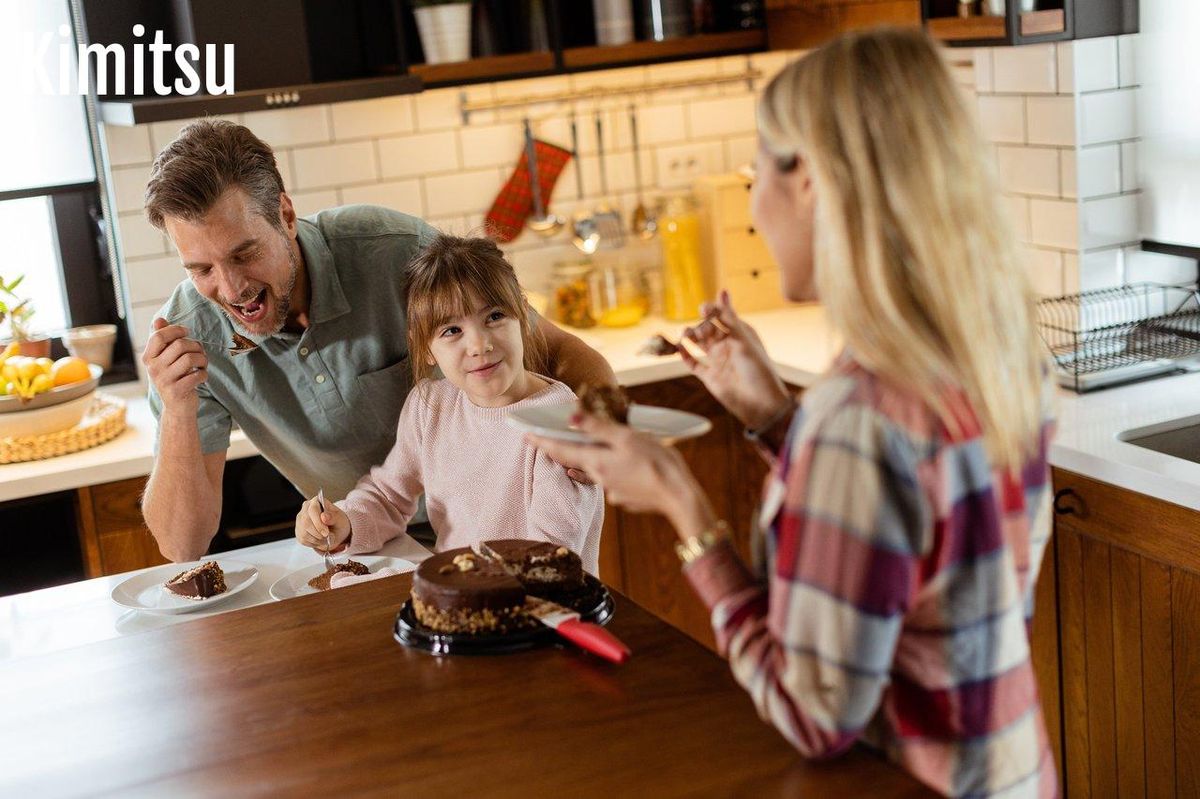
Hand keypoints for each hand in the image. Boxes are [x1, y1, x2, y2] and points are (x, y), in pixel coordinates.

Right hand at [142, 318, 207, 413]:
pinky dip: (204, 374)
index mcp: (148, 358)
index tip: (187, 333)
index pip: (159, 335)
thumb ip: (163, 339)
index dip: (176, 330)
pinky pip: (198, 374)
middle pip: (180, 345)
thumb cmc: (173, 378)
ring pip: (191, 358)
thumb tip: (159, 319)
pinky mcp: (177, 391)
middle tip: (200, 353)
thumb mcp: (165, 359)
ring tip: (202, 364)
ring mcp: (164, 380)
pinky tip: (201, 377)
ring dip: (203, 359)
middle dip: (196, 346)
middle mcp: (153, 368)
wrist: (177, 407)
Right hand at [295, 496, 351, 551]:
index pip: (313, 510)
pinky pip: (303, 540)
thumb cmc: (338, 522)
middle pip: (306, 522)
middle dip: (318, 533)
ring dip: (317, 539)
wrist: (336, 530)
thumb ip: (333, 517)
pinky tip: (320, 540)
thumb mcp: (340, 519)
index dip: (318, 523)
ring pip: (304, 533)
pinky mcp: (298, 531)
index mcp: (316, 502)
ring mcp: (300, 520)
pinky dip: (314, 543)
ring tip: (326, 539)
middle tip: (327, 537)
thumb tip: (324, 516)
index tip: (326, 533)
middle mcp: (305, 509)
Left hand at [527, 413, 716, 535]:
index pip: (560, 450)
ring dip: (588, 459)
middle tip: (548, 439)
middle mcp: (599, 478)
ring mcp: (613, 490)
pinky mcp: (626, 497)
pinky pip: (612, 479)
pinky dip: (611, 469)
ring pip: (594, 470)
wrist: (679, 496)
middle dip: (562, 448)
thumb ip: (599, 427)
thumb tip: (571, 418)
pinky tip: (623, 463)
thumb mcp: (627, 437)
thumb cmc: (655, 462)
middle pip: (574, 460)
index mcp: (596, 461)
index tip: (525, 435)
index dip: (542, 441)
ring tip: (586, 448)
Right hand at [680, 291, 791, 429]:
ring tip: (682, 335)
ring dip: (690, 337)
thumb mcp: (744, 341)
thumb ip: (730, 318)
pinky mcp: (710, 377)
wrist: (761, 404)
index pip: (722, 316)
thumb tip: (722, 291)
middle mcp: (728, 345)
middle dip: (700, 326)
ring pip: (699, 344)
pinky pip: (694, 364)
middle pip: (708, 329)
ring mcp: (718, 361)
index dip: (711, 311)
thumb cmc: (758, 370)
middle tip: (697, 331)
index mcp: (740, 334)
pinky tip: (679, 349)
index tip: (703, 309)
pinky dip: (685, 356)